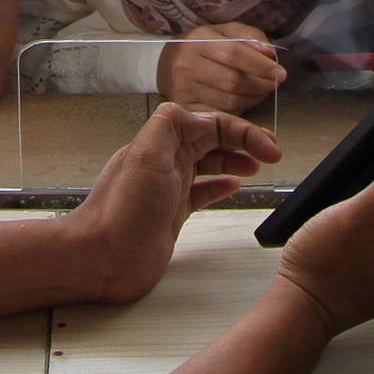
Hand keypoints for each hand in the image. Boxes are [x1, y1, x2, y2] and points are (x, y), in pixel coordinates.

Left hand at [62, 102, 283, 303]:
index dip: (243, 131)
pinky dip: (220, 186)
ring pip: (210, 164)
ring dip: (235, 160)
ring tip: (257, 165)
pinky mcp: (172, 214)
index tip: (268, 146)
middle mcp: (167, 162)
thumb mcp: (144, 155)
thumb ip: (169, 125)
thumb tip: (199, 115)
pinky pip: (202, 192)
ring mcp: (170, 188)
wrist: (100, 257)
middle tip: (272, 153)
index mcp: (162, 143)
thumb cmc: (120, 212)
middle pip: (213, 140)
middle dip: (245, 142)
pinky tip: (233, 187)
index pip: (211, 124)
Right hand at [156, 24, 284, 112]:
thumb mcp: (224, 32)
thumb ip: (249, 37)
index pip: (234, 54)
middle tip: (274, 83)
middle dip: (261, 84)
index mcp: (198, 42)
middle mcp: (187, 66)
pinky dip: (239, 110)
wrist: (165, 63)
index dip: (260, 65)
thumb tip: (269, 53)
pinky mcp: (186, 108)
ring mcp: (184, 90)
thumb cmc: (203, 46)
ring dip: (253, 98)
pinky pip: (221, 114)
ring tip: (261, 91)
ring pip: (229, 101)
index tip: (280, 73)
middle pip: (233, 81)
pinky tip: (244, 101)